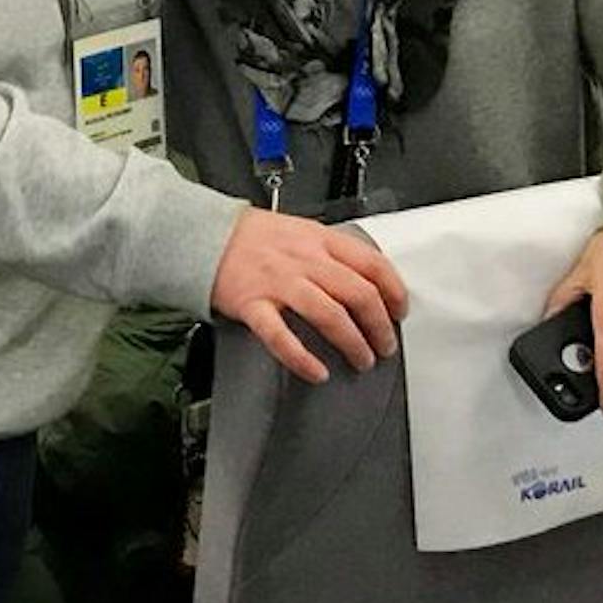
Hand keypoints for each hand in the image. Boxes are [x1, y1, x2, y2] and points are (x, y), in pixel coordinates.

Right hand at [210, 210, 406, 384]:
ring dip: (353, 343)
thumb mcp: (301, 230)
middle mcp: (304, 261)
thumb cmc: (252, 236)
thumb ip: (332, 252)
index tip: (399, 311)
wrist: (202, 235)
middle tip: (385, 346)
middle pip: (358, 294)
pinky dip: (303, 358)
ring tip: (361, 360)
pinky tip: (318, 372)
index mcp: (320, 240)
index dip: (395, 292)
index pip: (373, 264)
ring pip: (329, 315)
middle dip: (380, 326)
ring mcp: (279, 283)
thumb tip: (367, 279)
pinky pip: (281, 337)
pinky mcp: (254, 305)